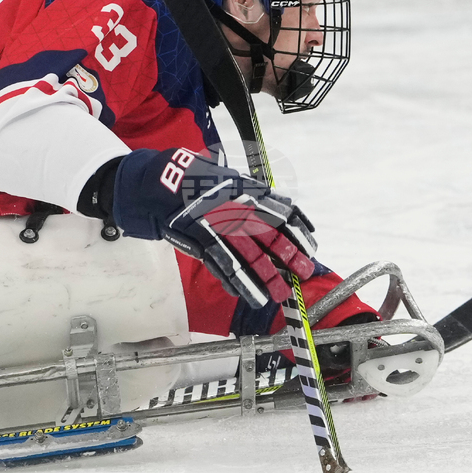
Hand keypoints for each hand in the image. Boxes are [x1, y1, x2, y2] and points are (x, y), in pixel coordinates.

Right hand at [112, 148, 315, 306]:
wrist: (160, 181)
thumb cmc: (198, 180)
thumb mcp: (230, 178)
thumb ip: (254, 194)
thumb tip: (283, 211)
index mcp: (245, 190)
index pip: (280, 211)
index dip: (299, 230)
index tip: (311, 245)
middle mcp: (234, 207)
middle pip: (268, 235)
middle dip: (288, 256)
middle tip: (304, 272)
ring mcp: (215, 225)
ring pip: (245, 256)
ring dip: (264, 277)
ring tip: (277, 293)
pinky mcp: (197, 240)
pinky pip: (219, 265)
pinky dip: (234, 282)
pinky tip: (245, 294)